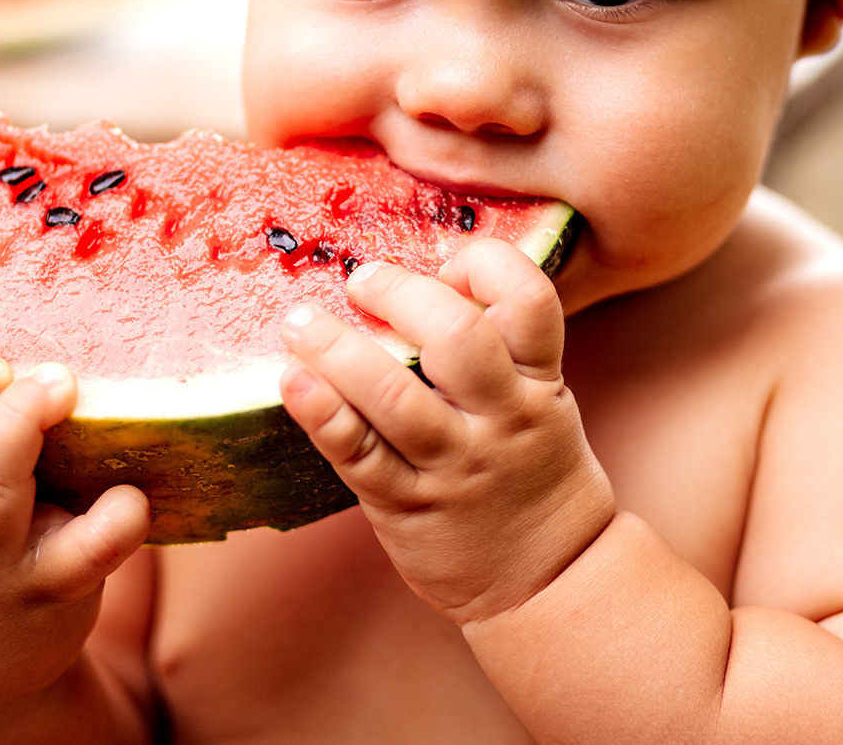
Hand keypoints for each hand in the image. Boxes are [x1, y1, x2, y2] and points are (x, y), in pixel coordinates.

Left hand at [279, 239, 615, 625]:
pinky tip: (292, 381)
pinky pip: (360, 454)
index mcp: (538, 382)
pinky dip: (321, 414)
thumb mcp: (543, 402)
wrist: (550, 577)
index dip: (486, 265)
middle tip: (361, 280)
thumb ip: (500, 349)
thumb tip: (426, 277)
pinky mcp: (408, 506)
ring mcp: (454, 464)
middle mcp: (500, 418)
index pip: (530, 300)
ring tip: (299, 323)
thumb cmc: (533, 471)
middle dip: (402, 294)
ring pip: (395, 395)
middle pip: (458, 337)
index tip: (448, 264)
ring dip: (338, 350)